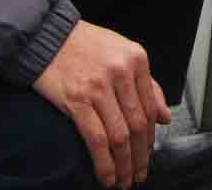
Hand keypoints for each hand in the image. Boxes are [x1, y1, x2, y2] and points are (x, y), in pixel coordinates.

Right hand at [33, 20, 170, 187]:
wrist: (47, 36)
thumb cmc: (85, 45)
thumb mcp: (123, 53)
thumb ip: (146, 84)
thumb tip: (164, 116)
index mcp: (136, 59)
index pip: (150, 107)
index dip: (151, 137)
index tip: (148, 152)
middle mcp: (121, 72)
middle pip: (137, 125)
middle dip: (141, 156)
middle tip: (139, 174)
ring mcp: (99, 87)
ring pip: (119, 136)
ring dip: (124, 165)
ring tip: (123, 180)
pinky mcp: (77, 101)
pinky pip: (96, 139)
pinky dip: (104, 162)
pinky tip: (106, 174)